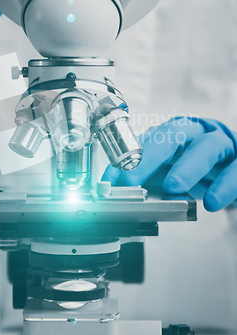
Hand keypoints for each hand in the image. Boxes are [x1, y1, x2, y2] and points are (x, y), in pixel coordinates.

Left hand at [102, 117, 236, 211]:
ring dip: (188, 167)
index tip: (109, 181)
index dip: (127, 159)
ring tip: (172, 188)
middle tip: (131, 181)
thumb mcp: (173, 173)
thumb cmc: (202, 170)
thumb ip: (151, 180)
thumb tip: (123, 193)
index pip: (147, 140)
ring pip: (207, 146)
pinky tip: (213, 202)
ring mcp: (223, 144)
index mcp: (175, 134)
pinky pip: (236, 170)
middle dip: (149, 157)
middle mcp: (197, 133)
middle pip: (173, 134)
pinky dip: (224, 186)